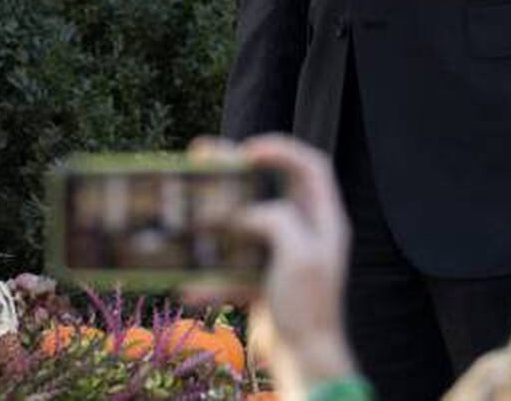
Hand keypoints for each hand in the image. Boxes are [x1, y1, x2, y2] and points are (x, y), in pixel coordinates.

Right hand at [183, 134, 357, 395]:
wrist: (303, 361)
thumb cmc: (309, 307)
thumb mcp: (300, 255)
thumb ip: (275, 221)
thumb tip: (245, 214)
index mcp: (324, 221)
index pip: (311, 167)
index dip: (281, 150)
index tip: (247, 151)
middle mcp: (305, 233)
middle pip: (270, 188)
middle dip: (236, 172)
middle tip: (202, 155)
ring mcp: (281, 257)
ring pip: (243, 226)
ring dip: (215, 220)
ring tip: (186, 207)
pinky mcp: (261, 281)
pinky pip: (231, 269)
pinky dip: (211, 278)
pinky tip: (191, 289)